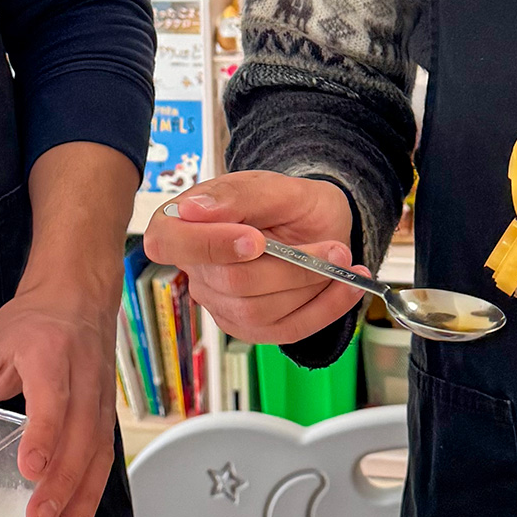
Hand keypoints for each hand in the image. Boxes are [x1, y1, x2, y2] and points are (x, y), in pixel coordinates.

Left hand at [0, 140, 135, 516]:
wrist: (77, 294)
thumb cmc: (24, 325)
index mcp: (48, 351)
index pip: (52, 397)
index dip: (45, 433)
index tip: (31, 468)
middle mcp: (83, 374)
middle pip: (80, 434)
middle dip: (62, 482)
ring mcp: (102, 394)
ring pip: (99, 450)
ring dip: (83, 496)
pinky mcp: (109, 411)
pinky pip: (105, 455)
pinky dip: (94, 490)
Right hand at [143, 171, 367, 345]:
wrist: (314, 221)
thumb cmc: (283, 201)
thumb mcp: (268, 185)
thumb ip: (235, 196)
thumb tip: (192, 209)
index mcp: (181, 224)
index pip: (168, 243)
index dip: (210, 246)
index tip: (255, 240)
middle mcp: (196, 270)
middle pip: (231, 281)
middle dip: (289, 266)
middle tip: (333, 247)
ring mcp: (221, 304)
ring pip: (259, 310)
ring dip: (310, 285)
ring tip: (341, 257)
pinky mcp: (252, 328)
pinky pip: (287, 331)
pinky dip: (325, 309)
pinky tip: (348, 286)